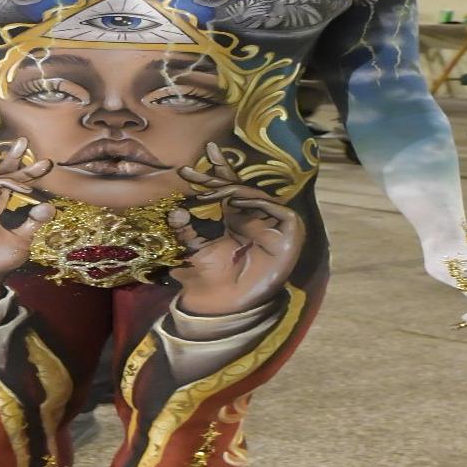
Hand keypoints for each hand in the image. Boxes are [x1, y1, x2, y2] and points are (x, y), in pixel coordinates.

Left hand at [171, 143, 305, 314]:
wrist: (226, 305)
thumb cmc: (212, 278)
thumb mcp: (194, 250)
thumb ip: (186, 230)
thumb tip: (175, 212)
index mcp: (234, 218)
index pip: (226, 189)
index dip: (214, 172)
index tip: (195, 161)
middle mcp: (254, 217)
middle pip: (238, 189)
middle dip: (216, 176)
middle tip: (191, 170)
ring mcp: (273, 225)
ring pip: (256, 196)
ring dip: (232, 191)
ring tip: (210, 191)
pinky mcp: (291, 234)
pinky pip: (280, 212)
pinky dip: (260, 205)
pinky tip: (237, 203)